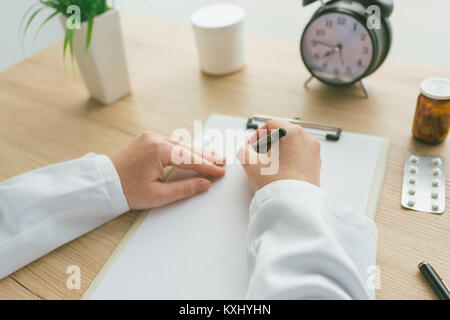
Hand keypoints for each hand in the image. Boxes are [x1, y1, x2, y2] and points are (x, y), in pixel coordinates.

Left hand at [110, 131, 225, 208]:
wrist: (103, 183)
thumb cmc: (126, 190)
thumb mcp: (158, 195)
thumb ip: (185, 188)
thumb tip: (205, 184)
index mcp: (159, 150)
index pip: (191, 158)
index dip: (208, 166)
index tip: (221, 171)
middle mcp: (155, 139)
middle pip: (188, 148)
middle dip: (206, 156)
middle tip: (222, 161)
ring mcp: (151, 137)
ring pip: (181, 145)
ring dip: (197, 152)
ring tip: (213, 157)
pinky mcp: (147, 140)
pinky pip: (172, 144)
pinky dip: (184, 150)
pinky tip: (194, 153)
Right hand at [237, 120, 320, 191]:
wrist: (293, 204)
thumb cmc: (276, 182)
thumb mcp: (250, 163)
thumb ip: (244, 151)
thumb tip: (246, 150)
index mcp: (292, 132)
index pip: (271, 124)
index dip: (257, 135)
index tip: (252, 146)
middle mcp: (306, 139)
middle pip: (283, 134)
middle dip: (268, 144)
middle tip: (258, 156)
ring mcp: (313, 152)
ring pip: (292, 145)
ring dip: (278, 152)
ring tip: (269, 167)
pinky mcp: (316, 165)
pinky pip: (299, 156)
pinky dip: (289, 160)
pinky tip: (280, 173)